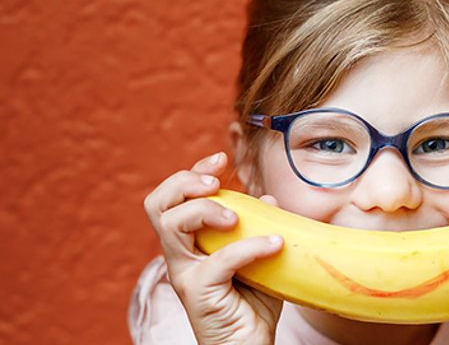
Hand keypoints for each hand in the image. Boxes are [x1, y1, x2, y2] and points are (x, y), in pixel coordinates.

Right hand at [143, 152, 284, 344]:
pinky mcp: (198, 293)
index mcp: (190, 242)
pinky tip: (275, 245)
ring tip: (237, 217)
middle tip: (215, 183)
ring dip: (205, 210)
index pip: (173, 197)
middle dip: (185, 181)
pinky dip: (249, 247)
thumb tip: (270, 198)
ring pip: (172, 225)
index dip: (192, 172)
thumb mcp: (259, 259)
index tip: (220, 158)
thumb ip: (261, 228)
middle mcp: (179, 255)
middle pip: (157, 203)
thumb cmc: (252, 306)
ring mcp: (185, 274)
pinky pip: (217, 261)